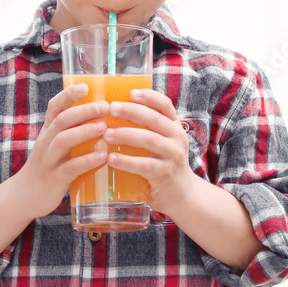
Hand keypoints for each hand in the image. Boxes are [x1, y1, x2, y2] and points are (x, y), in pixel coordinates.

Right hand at [14, 82, 108, 217]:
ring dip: (85, 132)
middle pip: (62, 120)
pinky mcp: (54, 179)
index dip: (68, 95)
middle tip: (105, 106)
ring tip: (104, 127)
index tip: (85, 86)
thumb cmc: (48, 167)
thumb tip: (104, 118)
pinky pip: (70, 168)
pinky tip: (103, 157)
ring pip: (63, 140)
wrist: (24, 196)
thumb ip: (72, 132)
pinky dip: (87, 161)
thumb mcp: (54, 146)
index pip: (55, 107)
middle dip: (84, 111)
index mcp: (48, 131)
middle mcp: (46, 142)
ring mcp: (48, 160)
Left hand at [104, 89, 193, 214]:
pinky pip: (144, 165)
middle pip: (155, 119)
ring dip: (126, 135)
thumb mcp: (160, 142)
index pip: (164, 105)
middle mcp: (177, 138)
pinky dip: (126, 161)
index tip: (131, 92)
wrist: (181, 194)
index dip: (149, 96)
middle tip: (112, 108)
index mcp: (174, 126)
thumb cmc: (162, 163)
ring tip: (106, 134)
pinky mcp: (164, 174)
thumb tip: (112, 111)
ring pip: (149, 140)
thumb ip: (145, 128)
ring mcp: (172, 156)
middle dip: (132, 111)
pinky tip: (111, 158)